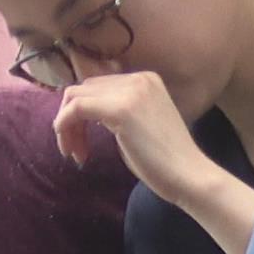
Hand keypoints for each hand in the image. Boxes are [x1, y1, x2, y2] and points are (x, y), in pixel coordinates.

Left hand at [52, 72, 221, 202]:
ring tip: (75, 154)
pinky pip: (75, 109)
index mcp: (145, 79)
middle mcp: (137, 78)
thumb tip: (83, 110)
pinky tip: (74, 151)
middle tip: (76, 151)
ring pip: (75, 97)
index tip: (82, 143)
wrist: (189, 175)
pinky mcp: (119, 109)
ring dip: (66, 126)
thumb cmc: (166, 162)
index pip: (97, 87)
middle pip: (83, 89)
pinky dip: (64, 127)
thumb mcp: (138, 126)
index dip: (81, 114)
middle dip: (71, 120)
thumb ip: (116, 112)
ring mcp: (129, 91)